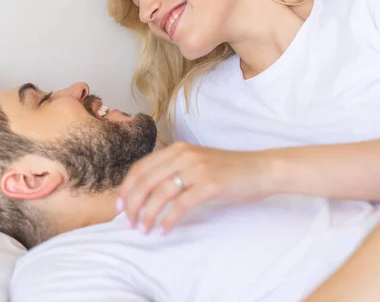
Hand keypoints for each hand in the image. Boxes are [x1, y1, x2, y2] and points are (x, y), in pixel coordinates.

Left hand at [117, 143, 270, 234]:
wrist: (261, 169)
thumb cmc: (230, 170)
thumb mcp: (198, 162)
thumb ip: (175, 170)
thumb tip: (148, 192)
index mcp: (178, 149)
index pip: (141, 168)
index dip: (126, 188)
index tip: (119, 206)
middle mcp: (184, 155)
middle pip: (145, 182)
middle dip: (132, 205)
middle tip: (129, 223)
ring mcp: (196, 169)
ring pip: (159, 194)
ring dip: (148, 215)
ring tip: (144, 230)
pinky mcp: (209, 185)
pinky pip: (180, 206)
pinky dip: (168, 221)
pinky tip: (164, 230)